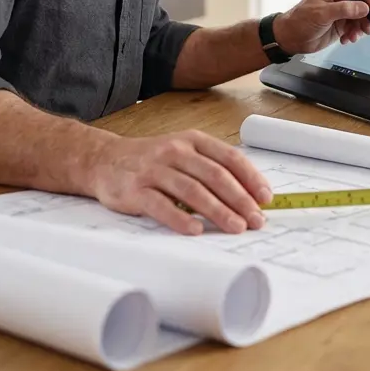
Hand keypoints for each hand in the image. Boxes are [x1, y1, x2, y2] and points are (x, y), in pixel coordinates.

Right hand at [88, 130, 272, 235]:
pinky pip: (161, 206)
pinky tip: (196, 230)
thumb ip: (212, 167)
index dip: (250, 178)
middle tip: (256, 219)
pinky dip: (181, 219)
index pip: (229, 158)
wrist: (103, 160)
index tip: (266, 198)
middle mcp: (175, 152)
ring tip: (235, 227)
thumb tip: (249, 193)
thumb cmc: (151, 160)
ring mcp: (154, 170)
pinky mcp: (135, 190)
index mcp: (192, 141)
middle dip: (240, 199)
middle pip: (214, 176)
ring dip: (218, 211)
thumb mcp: (183, 152)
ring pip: (192, 191)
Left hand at [273, 0, 369, 55]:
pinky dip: (354, 34)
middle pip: (362, 3)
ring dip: (361, 27)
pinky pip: (355, 28)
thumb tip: (363, 8)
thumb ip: (344, 10)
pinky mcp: (341, 25)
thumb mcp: (321, 13)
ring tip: (354, 36)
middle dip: (367, 16)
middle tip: (367, 27)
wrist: (290, 39)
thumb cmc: (299, 21)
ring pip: (361, 17)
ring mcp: (341, 12)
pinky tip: (346, 39)